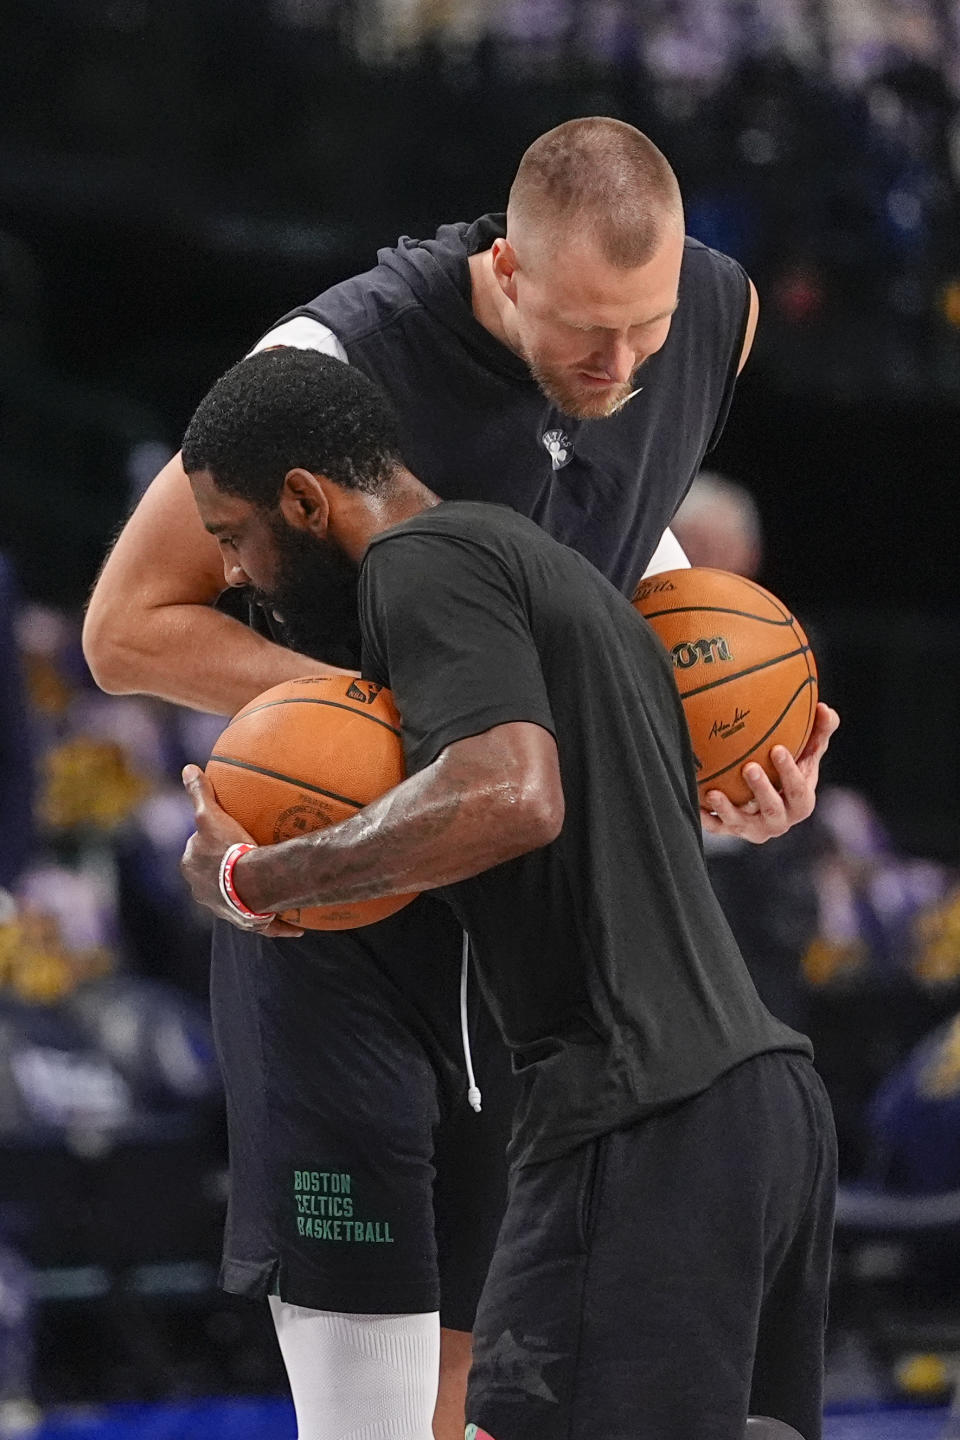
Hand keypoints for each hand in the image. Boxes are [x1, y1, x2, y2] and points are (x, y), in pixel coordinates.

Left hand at [180, 765, 303, 935]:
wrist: (247, 883)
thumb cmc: (226, 850)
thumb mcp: (209, 815)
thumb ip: (199, 793)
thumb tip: (188, 768)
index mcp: (193, 870)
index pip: (197, 854)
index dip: (209, 846)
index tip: (226, 838)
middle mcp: (204, 894)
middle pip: (215, 880)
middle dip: (227, 874)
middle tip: (249, 860)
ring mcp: (226, 910)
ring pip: (238, 902)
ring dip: (250, 898)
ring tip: (268, 889)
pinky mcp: (248, 923)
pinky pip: (264, 924)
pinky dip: (276, 924)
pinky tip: (294, 927)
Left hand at [700, 702, 839, 844]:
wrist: (764, 802)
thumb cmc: (789, 770)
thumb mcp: (807, 754)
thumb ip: (819, 733)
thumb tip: (825, 708)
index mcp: (801, 803)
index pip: (798, 790)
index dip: (789, 772)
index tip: (777, 749)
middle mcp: (779, 821)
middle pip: (772, 809)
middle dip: (762, 790)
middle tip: (749, 767)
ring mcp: (754, 829)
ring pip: (741, 823)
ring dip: (727, 809)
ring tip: (714, 793)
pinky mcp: (731, 832)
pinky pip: (716, 828)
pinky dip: (704, 818)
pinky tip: (694, 803)